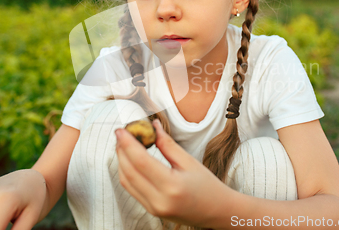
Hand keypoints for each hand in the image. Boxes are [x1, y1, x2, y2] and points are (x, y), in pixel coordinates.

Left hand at [115, 119, 233, 227]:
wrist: (217, 212)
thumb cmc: (207, 185)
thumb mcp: (190, 162)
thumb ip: (168, 144)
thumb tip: (153, 126)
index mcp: (171, 186)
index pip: (141, 162)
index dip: (128, 144)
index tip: (121, 130)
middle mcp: (159, 200)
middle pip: (129, 171)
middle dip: (121, 150)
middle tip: (122, 133)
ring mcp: (153, 208)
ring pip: (126, 181)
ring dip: (121, 161)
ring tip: (124, 144)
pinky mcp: (151, 210)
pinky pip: (131, 189)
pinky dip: (127, 172)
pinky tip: (130, 160)